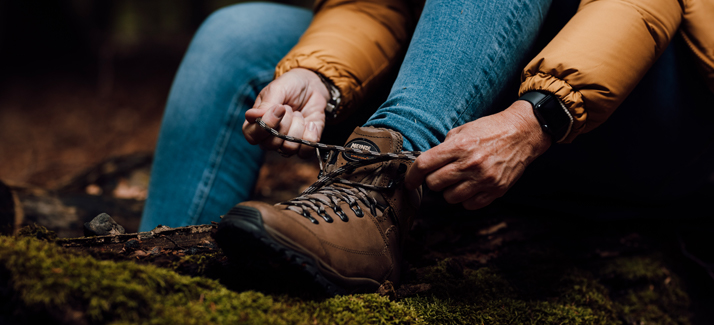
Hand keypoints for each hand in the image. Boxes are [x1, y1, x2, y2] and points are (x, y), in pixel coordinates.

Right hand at [243, 68, 329, 157]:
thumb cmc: (290, 86)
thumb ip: (265, 104)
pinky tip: (310, 123)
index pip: (252, 136)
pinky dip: (310, 136)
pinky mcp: (304, 145)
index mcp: (256, 123)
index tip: (280, 108)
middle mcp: (269, 137)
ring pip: (289, 148)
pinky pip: (305, 152)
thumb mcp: (276, 89)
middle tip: (289, 108)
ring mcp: (287, 143)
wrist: (313, 86)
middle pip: (271, 144)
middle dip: (285, 123)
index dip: (266, 125)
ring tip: (299, 114)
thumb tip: (250, 116)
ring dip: (298, 127)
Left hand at [404, 100, 551, 209]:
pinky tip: (471, 186)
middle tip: (441, 174)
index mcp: (459, 146)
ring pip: (450, 197)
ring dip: (449, 190)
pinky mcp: (495, 190)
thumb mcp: (463, 130)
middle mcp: (470, 164)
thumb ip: (444, 147)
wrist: (522, 133)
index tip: (409, 181)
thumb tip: (427, 164)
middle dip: (433, 180)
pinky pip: (469, 205)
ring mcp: (483, 179)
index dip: (412, 176)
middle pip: (434, 184)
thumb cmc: (491, 130)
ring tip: (458, 179)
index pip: (424, 165)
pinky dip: (466, 198)